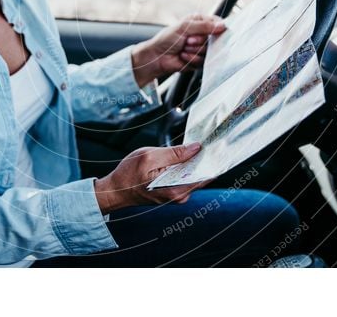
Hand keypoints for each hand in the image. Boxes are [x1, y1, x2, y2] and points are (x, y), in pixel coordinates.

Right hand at [94, 143, 209, 212]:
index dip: (214, 160)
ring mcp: (176, 194)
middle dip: (206, 158)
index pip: (205, 175)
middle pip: (201, 174)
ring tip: (200, 144)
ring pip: (194, 174)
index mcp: (177, 189)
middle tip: (213, 140)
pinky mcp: (172, 190)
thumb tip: (196, 148)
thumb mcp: (150, 157)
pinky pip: (185, 176)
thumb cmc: (128, 174)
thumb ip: (174, 153)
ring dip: (197, 160)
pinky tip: (187, 153)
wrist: (115, 190)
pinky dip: (188, 165)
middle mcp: (180, 195)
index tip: (221, 146)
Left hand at [131, 14, 226, 86]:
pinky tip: (182, 56)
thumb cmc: (167, 39)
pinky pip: (202, 61)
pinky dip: (191, 58)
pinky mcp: (199, 60)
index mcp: (198, 22)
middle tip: (188, 40)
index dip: (218, 28)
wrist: (157, 57)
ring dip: (194, 50)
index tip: (215, 31)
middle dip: (199, 41)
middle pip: (215, 39)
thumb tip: (222, 25)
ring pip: (209, 51)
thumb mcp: (184, 28)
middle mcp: (201, 34)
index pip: (217, 23)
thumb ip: (204, 26)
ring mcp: (200, 48)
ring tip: (183, 48)